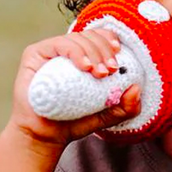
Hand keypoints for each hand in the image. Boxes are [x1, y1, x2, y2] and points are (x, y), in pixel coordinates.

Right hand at [10, 28, 141, 145]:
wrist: (46, 136)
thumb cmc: (74, 122)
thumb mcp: (108, 115)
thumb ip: (126, 107)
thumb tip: (136, 88)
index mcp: (83, 57)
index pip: (99, 37)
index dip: (110, 40)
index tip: (119, 55)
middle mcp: (67, 50)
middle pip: (91, 35)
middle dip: (104, 50)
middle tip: (110, 71)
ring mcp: (50, 51)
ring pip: (77, 38)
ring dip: (93, 52)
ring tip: (99, 73)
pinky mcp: (35, 54)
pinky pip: (59, 44)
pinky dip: (76, 52)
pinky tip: (85, 67)